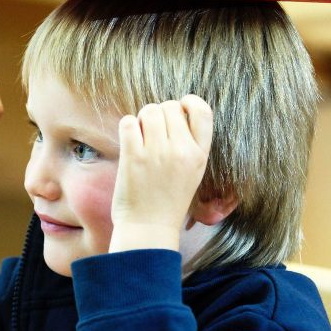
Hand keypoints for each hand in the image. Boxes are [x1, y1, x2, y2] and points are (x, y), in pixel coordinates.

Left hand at [109, 96, 213, 251]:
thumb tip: (175, 111)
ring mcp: (157, 153)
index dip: (189, 103)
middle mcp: (181, 151)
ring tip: (141, 138)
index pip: (203, 111)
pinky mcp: (133, 157)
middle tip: (153, 133)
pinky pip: (129, 122)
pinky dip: (128, 127)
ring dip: (143, 120)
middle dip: (159, 114)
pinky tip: (129, 141)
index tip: (179, 109)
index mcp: (199, 155)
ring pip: (150, 110)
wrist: (148, 228)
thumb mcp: (192, 173)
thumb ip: (189, 145)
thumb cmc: (167, 201)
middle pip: (170, 107)